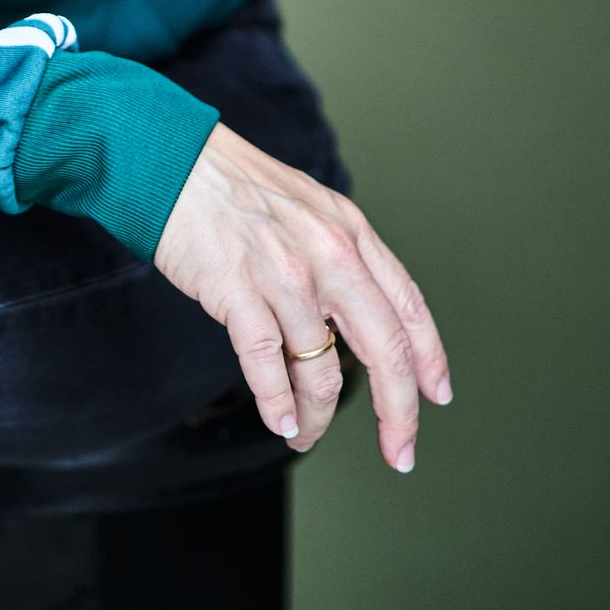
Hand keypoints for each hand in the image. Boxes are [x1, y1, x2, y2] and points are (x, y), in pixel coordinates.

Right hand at [153, 121, 452, 472]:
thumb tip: (356, 317)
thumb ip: (339, 253)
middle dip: (398, 412)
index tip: (435, 395)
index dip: (429, 359)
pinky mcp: (237, 290)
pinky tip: (279, 421)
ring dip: (316, 418)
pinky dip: (276, 404)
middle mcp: (328, 253)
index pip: (408, 306)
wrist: (173, 158)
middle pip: (384, 348)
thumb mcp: (308, 205)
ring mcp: (283, 274)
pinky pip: (267, 364)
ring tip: (303, 435)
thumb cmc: (233, 184)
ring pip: (321, 369)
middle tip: (399, 451)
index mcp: (350, 231)